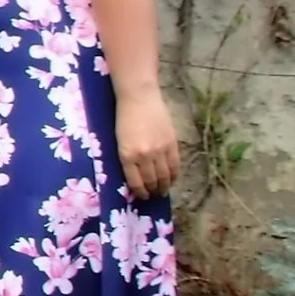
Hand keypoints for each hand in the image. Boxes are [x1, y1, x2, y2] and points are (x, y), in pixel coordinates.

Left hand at [114, 85, 181, 200]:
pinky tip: (172, 179)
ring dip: (165, 186)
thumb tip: (135, 176)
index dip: (140, 192)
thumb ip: (128, 158)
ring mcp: (160, 150)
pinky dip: (174, 175)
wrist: (138, 98)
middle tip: (154, 196)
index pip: (136, 182)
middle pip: (152, 180)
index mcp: (127, 155)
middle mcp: (144, 156)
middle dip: (153, 191)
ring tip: (163, 191)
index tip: (142, 197)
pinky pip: (175, 165)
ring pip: (165, 175)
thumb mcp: (119, 141)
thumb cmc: (123, 118)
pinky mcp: (172, 144)